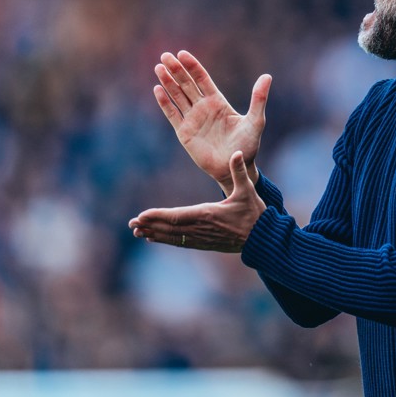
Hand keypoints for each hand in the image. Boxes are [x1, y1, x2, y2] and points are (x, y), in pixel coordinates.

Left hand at [129, 151, 266, 252]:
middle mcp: (202, 228)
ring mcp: (202, 238)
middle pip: (170, 228)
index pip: (178, 216)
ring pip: (173, 237)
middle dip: (150, 226)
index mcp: (208, 214)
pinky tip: (154, 238)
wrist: (263, 238)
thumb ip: (238, 172)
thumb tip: (237, 153)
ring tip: (137, 232)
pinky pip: (181, 242)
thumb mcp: (247, 190)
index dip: (159, 216)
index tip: (142, 215)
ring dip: (154, 234)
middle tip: (132, 224)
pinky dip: (166, 239)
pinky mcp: (205, 243)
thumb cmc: (255, 213)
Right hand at [154, 50, 271, 194]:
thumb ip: (259, 99)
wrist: (235, 167)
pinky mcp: (184, 132)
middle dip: (176, 70)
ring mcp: (193, 119)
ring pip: (177, 96)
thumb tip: (267, 76)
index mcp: (218, 101)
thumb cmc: (248, 145)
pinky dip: (165, 102)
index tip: (182, 53)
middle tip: (165, 56)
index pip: (202, 79)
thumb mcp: (255, 121)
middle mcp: (203, 107)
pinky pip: (172, 114)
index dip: (192, 66)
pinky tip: (158, 89)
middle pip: (187, 84)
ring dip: (168, 82)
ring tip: (158, 67)